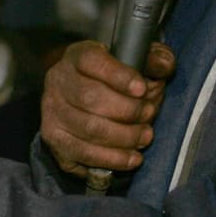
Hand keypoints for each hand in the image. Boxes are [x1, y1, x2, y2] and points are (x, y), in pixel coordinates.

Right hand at [40, 40, 175, 176]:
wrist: (81, 96)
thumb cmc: (111, 78)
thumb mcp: (133, 60)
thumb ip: (152, 60)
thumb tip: (164, 66)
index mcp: (77, 56)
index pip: (92, 61)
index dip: (118, 76)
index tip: (142, 88)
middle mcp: (58, 82)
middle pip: (90, 99)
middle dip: (127, 111)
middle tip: (149, 114)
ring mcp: (52, 112)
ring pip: (88, 130)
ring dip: (123, 138)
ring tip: (144, 138)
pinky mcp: (53, 139)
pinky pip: (81, 154)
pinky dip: (110, 160)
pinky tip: (131, 159)